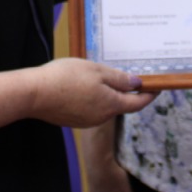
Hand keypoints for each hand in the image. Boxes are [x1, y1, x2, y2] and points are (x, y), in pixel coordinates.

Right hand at [28, 58, 154, 127]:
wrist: (34, 94)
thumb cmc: (66, 78)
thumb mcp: (97, 71)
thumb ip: (119, 79)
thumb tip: (137, 83)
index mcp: (112, 105)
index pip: (138, 103)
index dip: (149, 95)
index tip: (157, 88)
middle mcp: (101, 117)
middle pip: (120, 105)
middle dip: (126, 92)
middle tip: (128, 77)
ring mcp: (86, 121)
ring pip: (104, 107)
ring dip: (107, 95)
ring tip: (100, 78)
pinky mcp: (72, 120)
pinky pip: (89, 109)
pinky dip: (92, 99)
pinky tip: (82, 87)